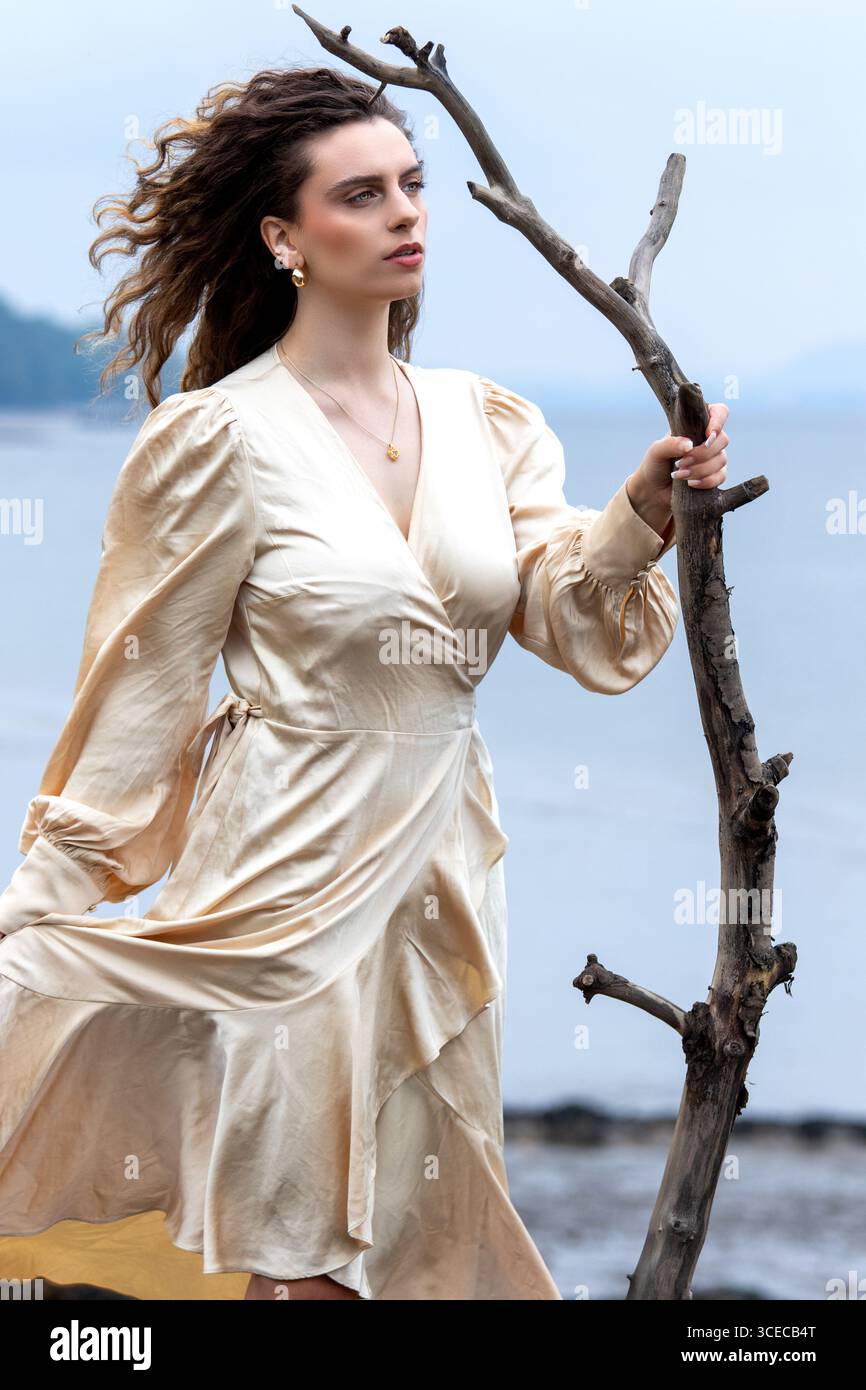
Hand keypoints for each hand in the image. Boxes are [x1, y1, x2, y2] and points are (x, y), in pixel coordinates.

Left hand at [626, 403, 730, 535]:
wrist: (654, 490)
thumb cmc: (655, 464)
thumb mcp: (657, 451)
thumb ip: (671, 444)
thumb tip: (690, 445)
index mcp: (696, 424)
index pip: (719, 412)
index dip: (718, 421)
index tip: (708, 435)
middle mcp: (708, 439)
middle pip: (723, 439)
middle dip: (702, 453)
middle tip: (680, 462)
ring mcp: (714, 457)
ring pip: (721, 459)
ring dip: (700, 469)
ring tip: (679, 474)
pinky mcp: (715, 475)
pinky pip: (721, 476)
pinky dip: (706, 481)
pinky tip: (690, 483)